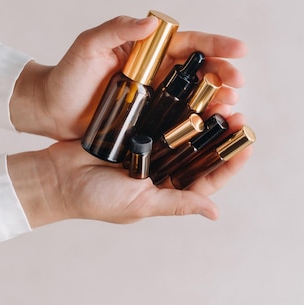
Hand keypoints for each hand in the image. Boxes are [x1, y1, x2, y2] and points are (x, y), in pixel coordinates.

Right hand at [7, 113, 251, 227]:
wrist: (55, 176)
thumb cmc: (96, 198)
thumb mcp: (141, 203)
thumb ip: (178, 203)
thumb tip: (214, 213)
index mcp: (168, 190)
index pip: (208, 178)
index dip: (230, 163)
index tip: (248, 145)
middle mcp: (163, 168)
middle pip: (201, 150)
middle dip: (221, 134)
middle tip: (238, 114)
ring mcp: (151, 146)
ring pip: (185, 130)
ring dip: (204, 116)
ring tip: (221, 99)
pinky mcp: (137, 128)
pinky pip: (163, 114)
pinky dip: (178, 105)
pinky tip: (192, 92)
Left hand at [10, 16, 246, 139]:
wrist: (49, 110)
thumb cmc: (67, 74)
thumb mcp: (89, 46)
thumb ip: (117, 30)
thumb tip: (151, 23)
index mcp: (149, 51)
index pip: (188, 44)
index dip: (215, 45)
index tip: (240, 49)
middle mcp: (158, 72)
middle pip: (199, 70)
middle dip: (223, 73)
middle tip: (238, 82)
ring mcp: (156, 97)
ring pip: (196, 95)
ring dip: (218, 98)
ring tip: (233, 104)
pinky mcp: (151, 120)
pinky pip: (181, 118)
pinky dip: (201, 120)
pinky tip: (215, 124)